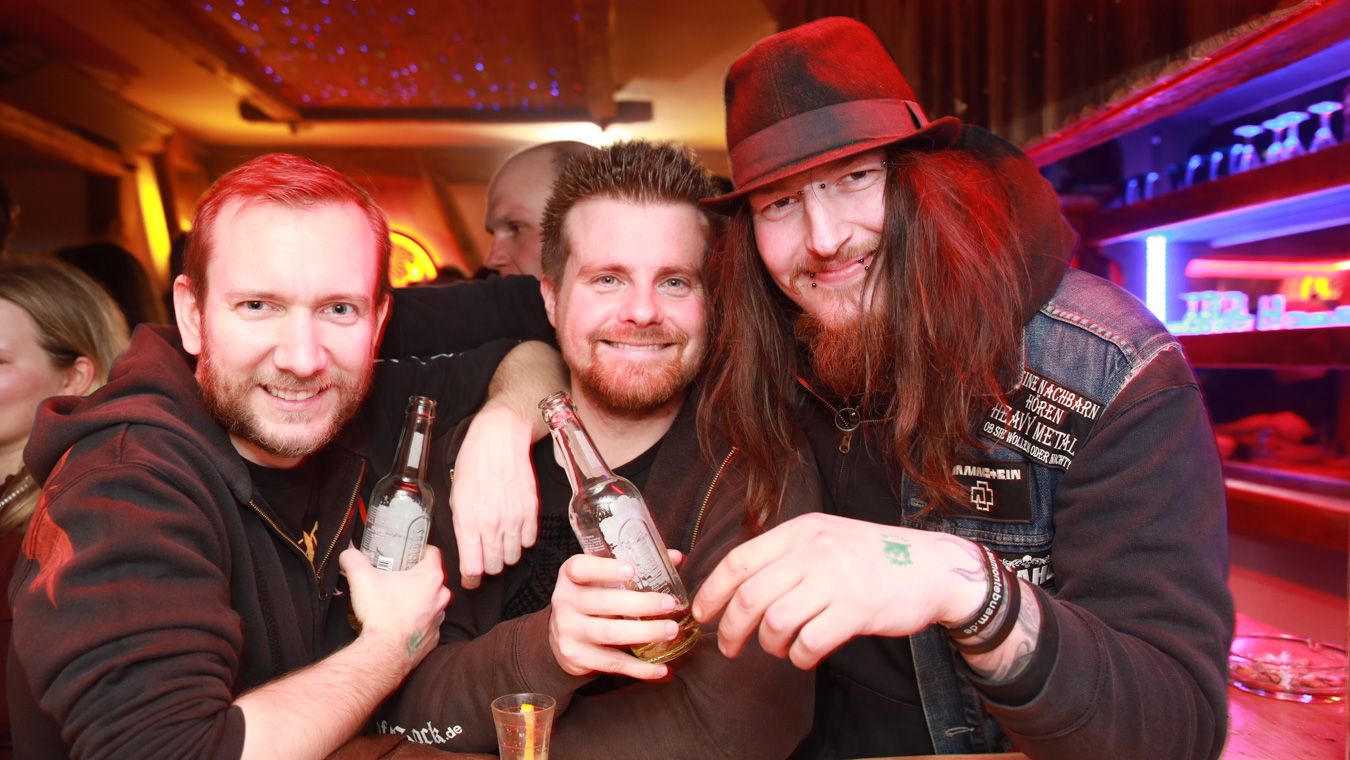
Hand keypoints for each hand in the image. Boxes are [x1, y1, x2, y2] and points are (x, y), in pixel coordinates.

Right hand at [341, 545, 451, 669]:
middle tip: (394, 577)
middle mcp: (440, 596)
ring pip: (430, 601)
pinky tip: (399, 621)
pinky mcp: (433, 637)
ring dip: (416, 599)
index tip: (405, 553)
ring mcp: (439, 618)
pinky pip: (426, 623)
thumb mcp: (361, 578)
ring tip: (395, 601)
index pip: (431, 552)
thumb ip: (353, 559)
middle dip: (413, 576)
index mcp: (430, 577)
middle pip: (430, 577)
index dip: (418, 549)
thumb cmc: (380, 613)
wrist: (384, 653)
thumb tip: (348, 554)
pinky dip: (415, 621)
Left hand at [450, 401, 539, 588]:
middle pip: (494, 567)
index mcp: (468, 522)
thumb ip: (462, 526)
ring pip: (513, 557)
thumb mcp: (455, 496)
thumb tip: (467, 547)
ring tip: (500, 543)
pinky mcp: (531, 511)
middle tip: (485, 558)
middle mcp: (492, 525)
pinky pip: (529, 541)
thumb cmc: (473, 463)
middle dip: (488, 567)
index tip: (470, 581)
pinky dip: (522, 541)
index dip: (470, 580)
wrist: (499, 439)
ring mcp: (514, 519)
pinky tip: (514, 529)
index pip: (472, 568)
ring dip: (505, 555)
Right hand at [548, 553, 683, 680]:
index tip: (631, 570)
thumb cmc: (591, 597)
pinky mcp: (577, 657)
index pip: (581, 568)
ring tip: (671, 630)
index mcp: (571, 576)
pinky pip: (612, 663)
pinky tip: (661, 668)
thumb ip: (636, 565)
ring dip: (644, 633)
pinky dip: (639, 668)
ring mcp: (569, 631)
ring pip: (610, 633)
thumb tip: (676, 557)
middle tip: (669, 604)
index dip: (605, 569)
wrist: (560, 634)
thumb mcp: (602, 577)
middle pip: (603, 602)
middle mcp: (565, 601)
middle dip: (640, 604)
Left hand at [691, 513, 986, 668]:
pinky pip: (809, 642)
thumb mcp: (825, 538)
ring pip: (775, 622)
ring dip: (769, 645)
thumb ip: (786, 555)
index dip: (712, 591)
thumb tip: (738, 586)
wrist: (933, 567)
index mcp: (800, 531)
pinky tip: (805, 655)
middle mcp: (813, 552)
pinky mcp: (857, 609)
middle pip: (750, 596)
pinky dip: (800, 657)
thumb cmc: (873, 557)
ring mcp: (835, 579)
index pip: (738, 560)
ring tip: (779, 648)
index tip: (702, 614)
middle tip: (730, 648)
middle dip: (731, 630)